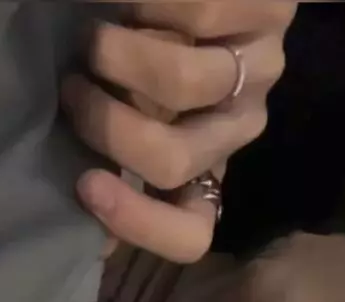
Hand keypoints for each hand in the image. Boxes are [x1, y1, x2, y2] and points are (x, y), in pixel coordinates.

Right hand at [61, 2, 296, 262]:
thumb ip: (103, 151)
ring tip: (91, 34)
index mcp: (206, 166)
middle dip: (107, 127)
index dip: (137, 223)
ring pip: (183, 85)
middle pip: (173, 161)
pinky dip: (148, 4)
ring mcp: (262, 71)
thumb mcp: (124, 110)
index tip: (83, 185)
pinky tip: (133, 1)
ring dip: (119, 59)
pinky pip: (200, 14)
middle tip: (71, 88)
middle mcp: (238, 128)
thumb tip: (71, 196)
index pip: (190, 235)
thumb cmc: (144, 46)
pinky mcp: (273, 10)